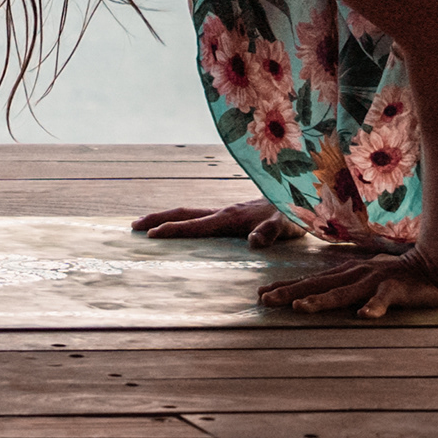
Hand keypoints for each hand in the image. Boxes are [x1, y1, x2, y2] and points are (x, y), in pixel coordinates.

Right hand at [133, 198, 302, 247]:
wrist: (304, 196)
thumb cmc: (296, 213)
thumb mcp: (287, 224)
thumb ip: (272, 231)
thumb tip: (253, 241)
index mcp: (232, 217)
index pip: (196, 225)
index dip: (173, 230)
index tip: (149, 236)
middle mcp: (226, 212)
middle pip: (185, 214)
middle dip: (159, 219)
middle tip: (133, 227)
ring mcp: (229, 212)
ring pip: (192, 214)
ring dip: (169, 219)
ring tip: (149, 226)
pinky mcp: (235, 215)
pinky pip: (203, 218)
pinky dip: (185, 222)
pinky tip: (185, 228)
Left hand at [256, 242, 437, 318]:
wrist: (434, 267)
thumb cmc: (396, 277)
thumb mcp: (363, 280)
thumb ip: (341, 288)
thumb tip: (315, 296)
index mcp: (345, 273)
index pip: (310, 280)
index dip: (285, 286)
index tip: (260, 295)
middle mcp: (354, 274)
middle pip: (317, 285)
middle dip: (290, 292)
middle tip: (266, 300)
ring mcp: (373, 280)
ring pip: (343, 292)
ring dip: (321, 300)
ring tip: (300, 308)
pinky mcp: (395, 288)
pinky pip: (383, 300)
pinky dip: (373, 307)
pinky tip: (364, 317)